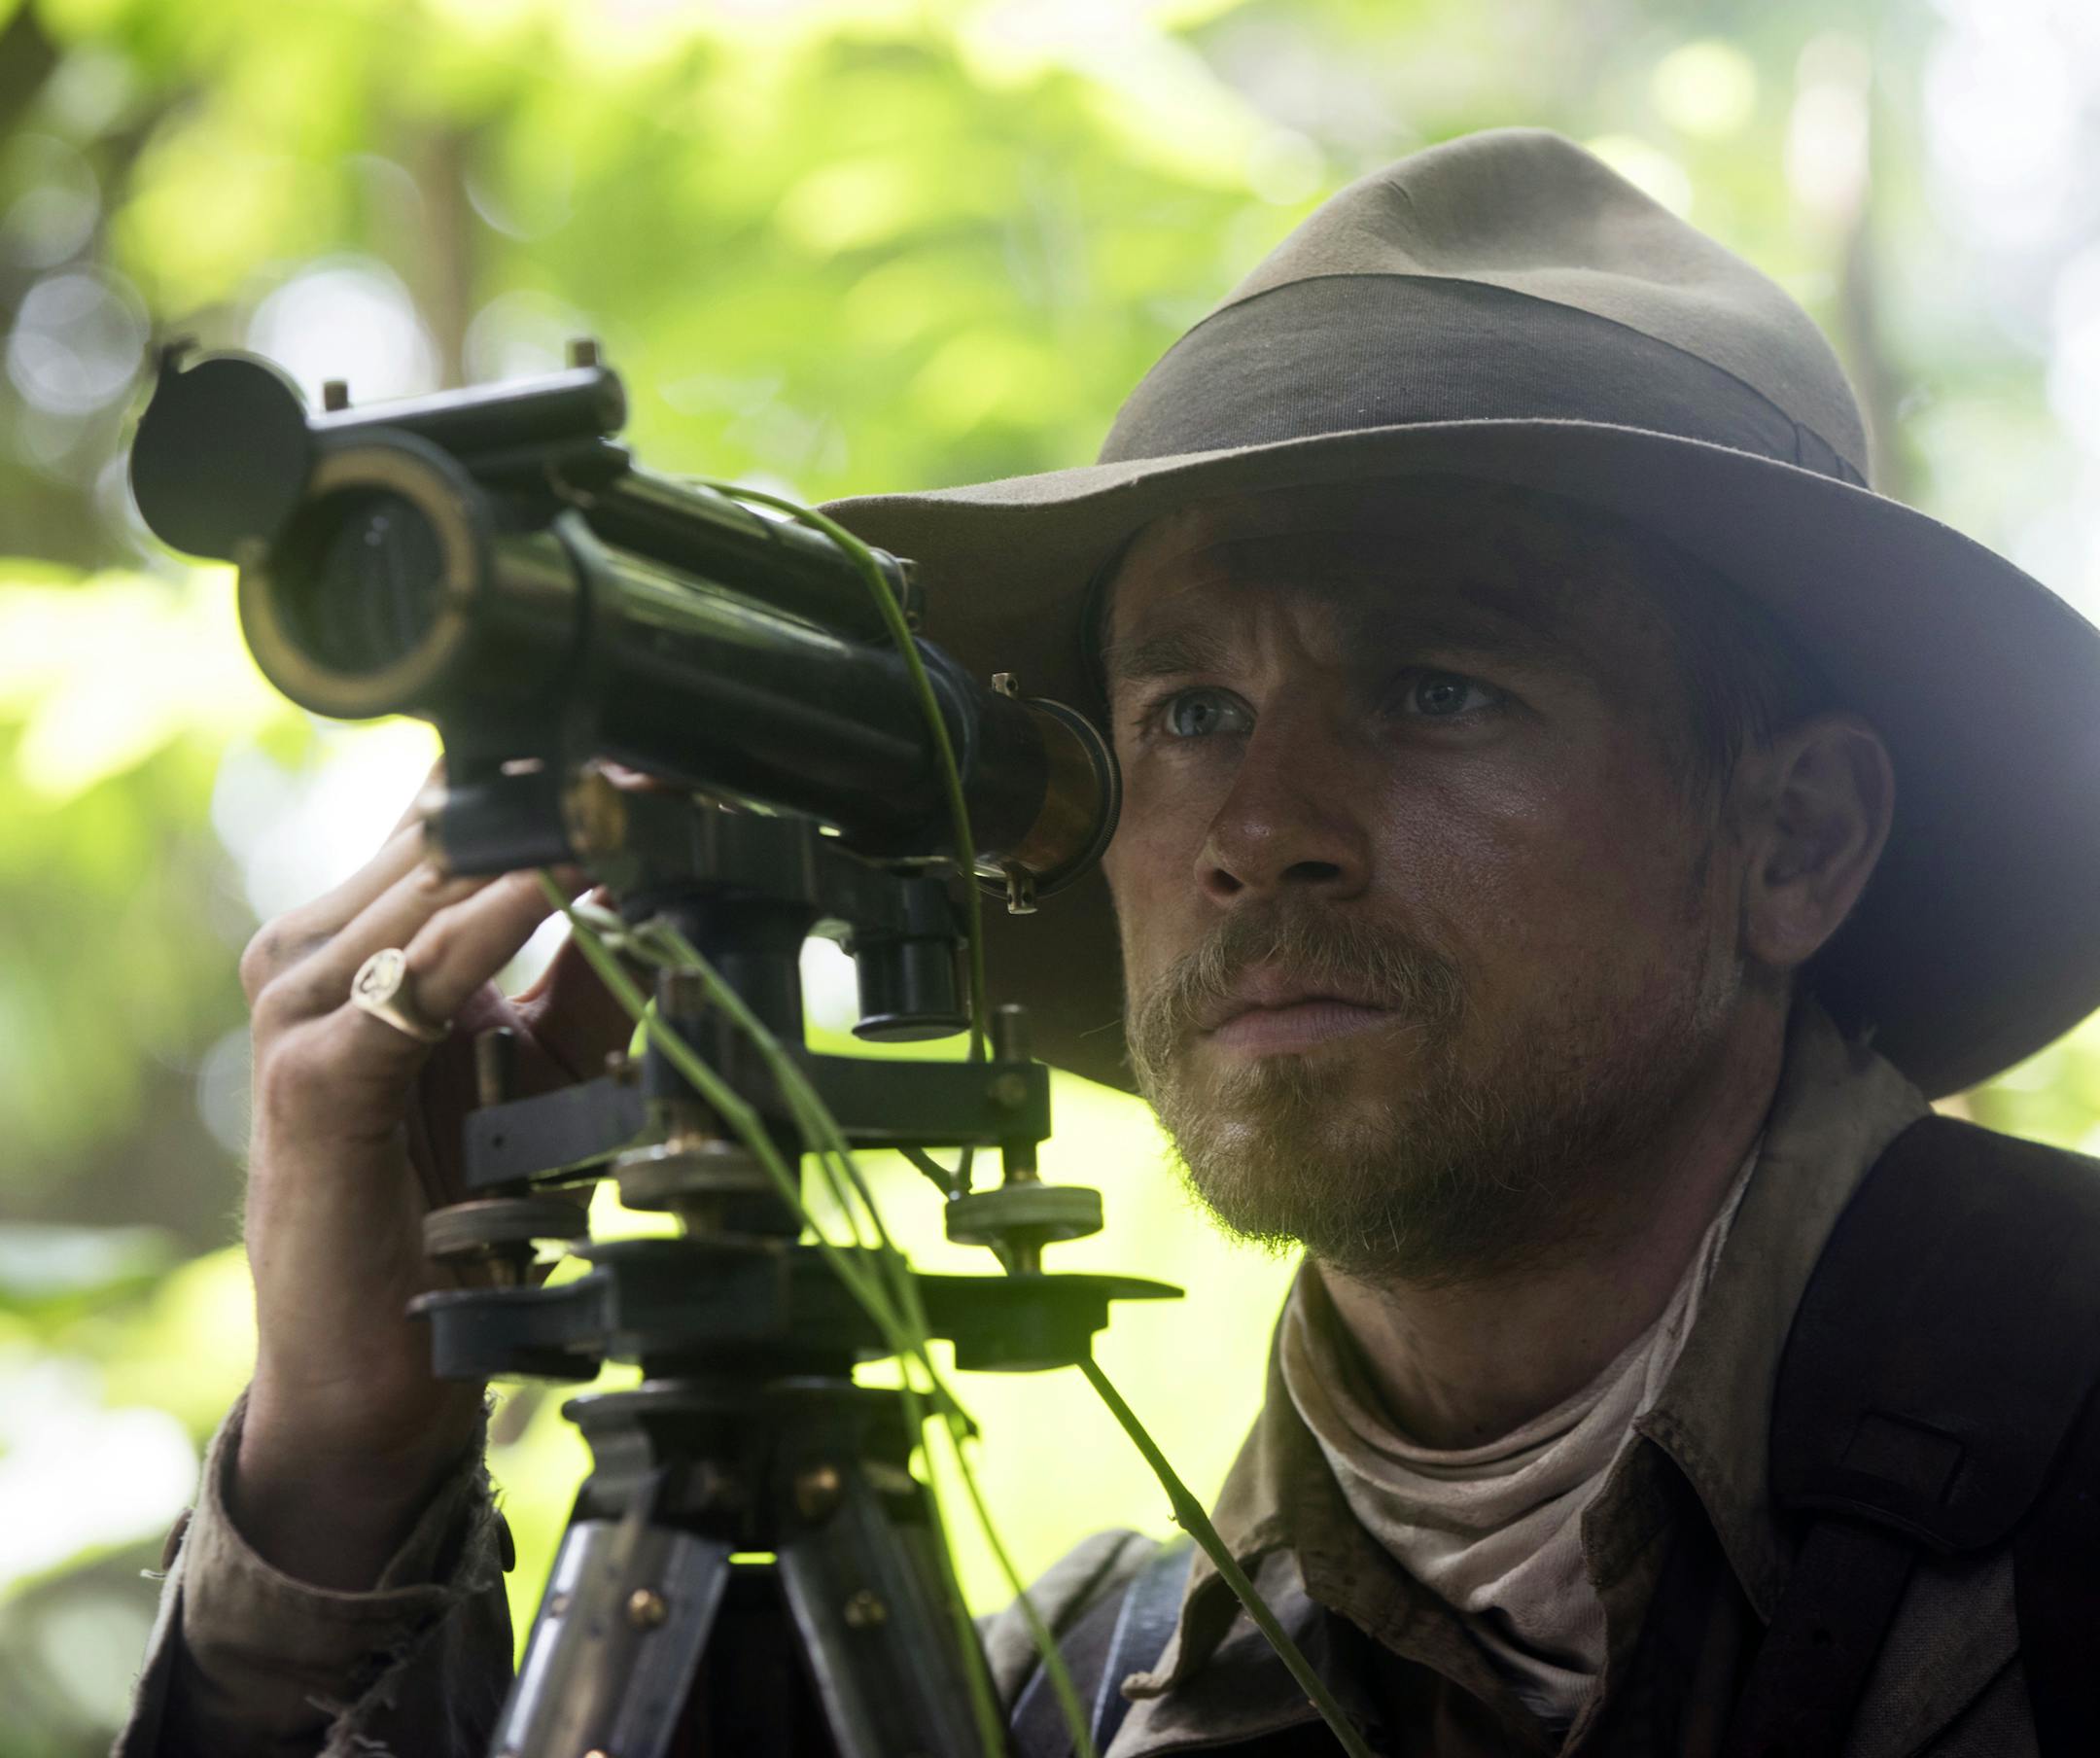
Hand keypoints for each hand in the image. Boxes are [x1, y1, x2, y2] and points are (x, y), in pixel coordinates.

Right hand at [229, 769, 633, 1587]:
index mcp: (357, 938)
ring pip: (428, 885)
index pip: (449, 816)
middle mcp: (312, 953)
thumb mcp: (542, 1067)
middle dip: (560, 797)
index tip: (660, 751)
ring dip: (538, 840)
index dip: (552, 778)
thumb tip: (661, 873)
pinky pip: (416, 977)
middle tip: (669, 759)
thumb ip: (587, 971)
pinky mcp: (309, 1077)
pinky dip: (492, 924)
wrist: (379, 1363)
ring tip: (633, 796)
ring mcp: (297, 1010)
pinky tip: (558, 879)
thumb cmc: (458, 1207)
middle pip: (444, 832)